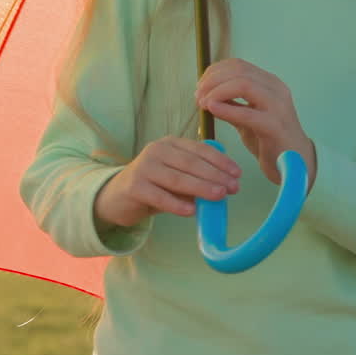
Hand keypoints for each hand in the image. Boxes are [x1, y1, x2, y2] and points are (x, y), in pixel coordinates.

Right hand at [93, 137, 241, 227]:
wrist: (118, 197)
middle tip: (233, 188)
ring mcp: (144, 167)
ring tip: (219, 196)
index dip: (220, 161)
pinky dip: (177, 204)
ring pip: (178, 179)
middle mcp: (157, 151)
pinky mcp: (135, 187)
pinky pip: (160, 197)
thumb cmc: (155, 186)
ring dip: (201, 188)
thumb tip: (225, 186)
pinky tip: (191, 211)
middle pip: (191, 163)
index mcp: (170, 144)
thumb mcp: (176, 176)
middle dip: (215, 175)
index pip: (200, 149)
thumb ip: (195, 177)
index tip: (237, 174)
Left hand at [195, 58, 316, 189]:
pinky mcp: (275, 125)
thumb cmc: (269, 140)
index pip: (238, 65)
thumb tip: (205, 93)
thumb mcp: (247, 116)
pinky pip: (247, 112)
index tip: (200, 86)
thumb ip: (231, 103)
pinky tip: (212, 110)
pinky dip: (226, 109)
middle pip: (239, 71)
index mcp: (270, 83)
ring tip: (203, 103)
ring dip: (217, 91)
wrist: (296, 164)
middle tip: (197, 95)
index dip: (215, 71)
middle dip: (212, 80)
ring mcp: (278, 106)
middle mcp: (276, 89)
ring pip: (243, 84)